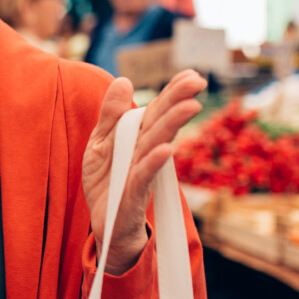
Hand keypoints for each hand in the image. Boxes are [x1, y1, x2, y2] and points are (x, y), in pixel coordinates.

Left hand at [82, 70, 206, 274]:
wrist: (104, 223)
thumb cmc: (106, 182)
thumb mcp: (100, 142)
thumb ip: (110, 114)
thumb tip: (123, 80)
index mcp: (136, 137)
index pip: (156, 110)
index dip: (172, 92)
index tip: (192, 74)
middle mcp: (143, 151)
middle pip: (160, 122)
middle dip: (177, 101)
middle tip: (198, 81)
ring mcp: (140, 172)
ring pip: (156, 144)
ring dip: (172, 126)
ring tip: (190, 106)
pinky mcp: (133, 193)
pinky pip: (144, 175)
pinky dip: (154, 162)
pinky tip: (166, 149)